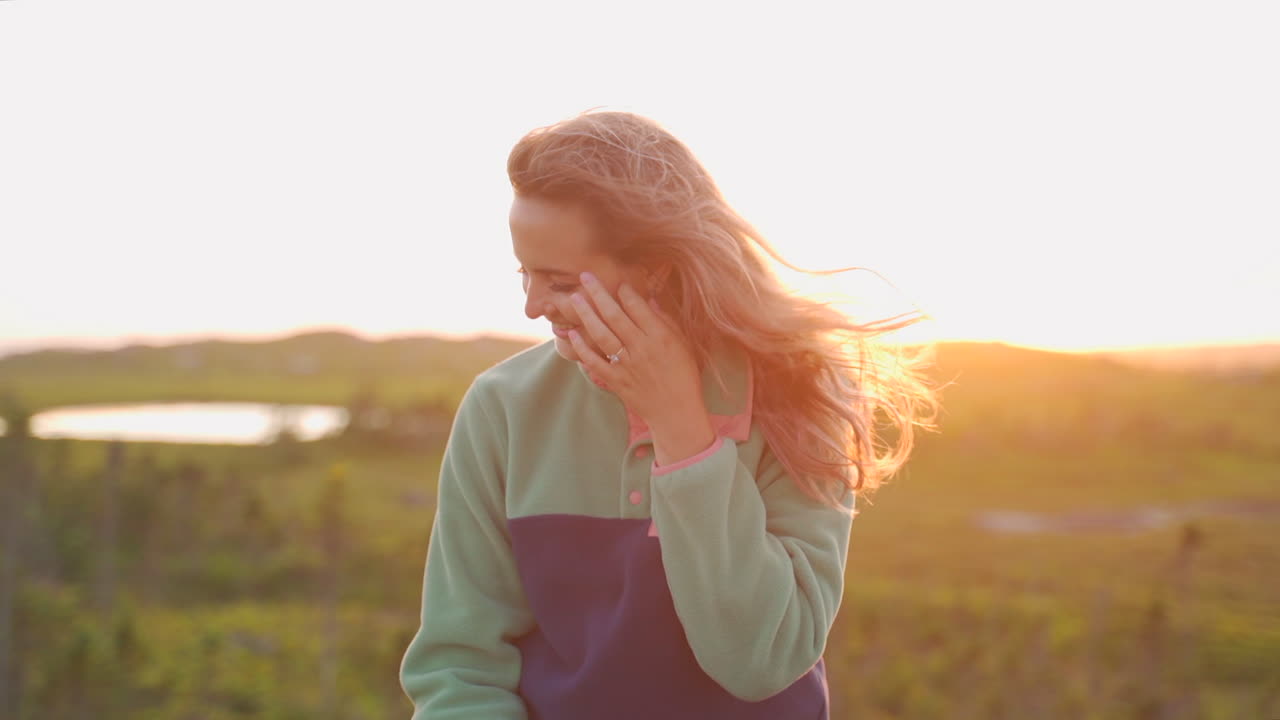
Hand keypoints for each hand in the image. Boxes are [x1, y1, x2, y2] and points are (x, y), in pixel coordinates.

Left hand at [558, 272, 715, 464]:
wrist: (676, 412)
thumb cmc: (683, 376)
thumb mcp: (683, 345)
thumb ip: (666, 322)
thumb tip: (649, 299)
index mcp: (660, 337)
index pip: (638, 308)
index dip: (626, 292)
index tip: (617, 281)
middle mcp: (642, 349)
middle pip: (615, 316)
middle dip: (599, 294)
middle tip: (585, 276)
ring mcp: (627, 365)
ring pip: (602, 335)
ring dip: (587, 315)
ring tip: (575, 299)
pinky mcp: (616, 381)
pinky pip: (595, 362)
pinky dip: (582, 349)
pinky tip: (573, 334)